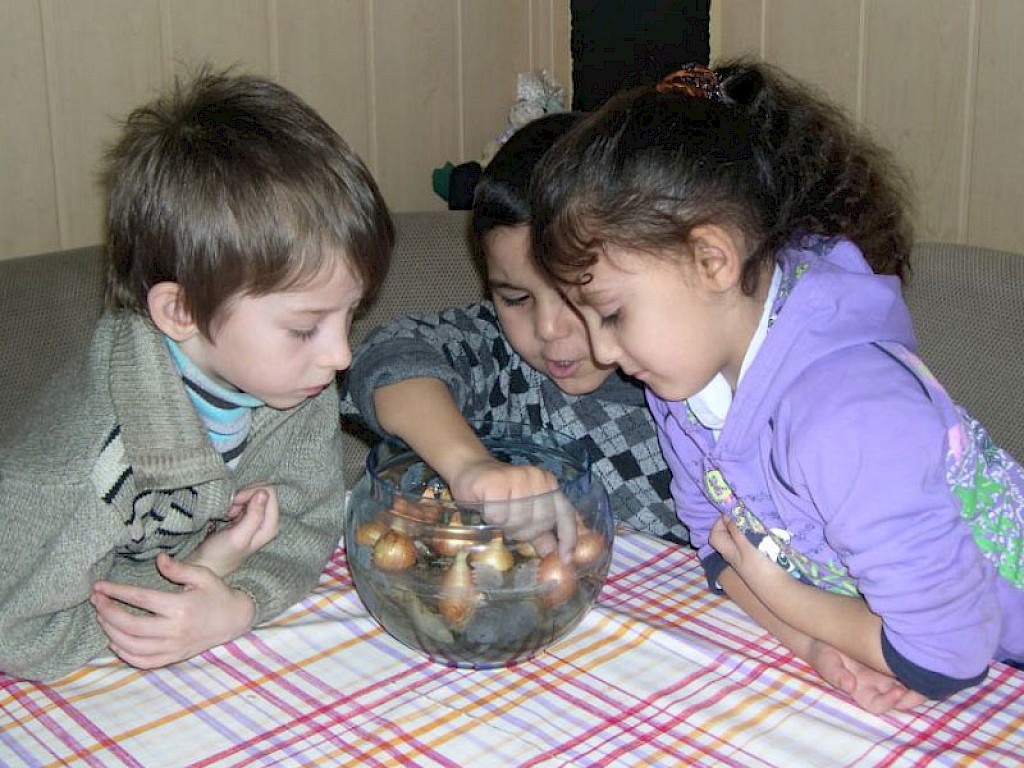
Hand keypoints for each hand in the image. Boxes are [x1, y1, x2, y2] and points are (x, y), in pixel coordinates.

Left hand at [91, 552, 254, 668]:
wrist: (234, 619)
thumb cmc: (216, 594)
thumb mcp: (203, 575)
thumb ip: (179, 568)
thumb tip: (159, 559)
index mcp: (181, 606)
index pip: (140, 598)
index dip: (116, 591)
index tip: (99, 586)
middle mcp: (175, 629)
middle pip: (131, 625)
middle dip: (107, 612)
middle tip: (96, 601)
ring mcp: (173, 647)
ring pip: (133, 645)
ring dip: (111, 632)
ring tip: (102, 618)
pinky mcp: (174, 657)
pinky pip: (143, 661)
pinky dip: (125, 654)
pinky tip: (115, 642)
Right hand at [187, 485, 278, 576]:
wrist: (206, 563)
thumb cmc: (220, 553)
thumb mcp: (237, 536)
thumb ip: (254, 516)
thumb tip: (263, 493)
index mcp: (271, 525)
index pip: (270, 493)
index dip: (251, 492)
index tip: (235, 502)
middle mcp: (269, 521)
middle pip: (263, 491)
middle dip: (245, 495)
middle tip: (231, 509)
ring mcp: (259, 519)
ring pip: (253, 494)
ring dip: (238, 500)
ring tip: (228, 515)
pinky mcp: (248, 517)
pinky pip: (246, 501)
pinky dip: (235, 504)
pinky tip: (228, 515)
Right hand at [449, 458, 576, 558]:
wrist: (469, 471)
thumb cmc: (499, 495)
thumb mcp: (524, 512)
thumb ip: (542, 531)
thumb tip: (559, 555)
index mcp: (549, 484)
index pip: (564, 513)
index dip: (567, 537)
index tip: (565, 558)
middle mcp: (538, 478)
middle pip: (540, 521)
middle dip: (524, 531)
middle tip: (509, 525)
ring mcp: (518, 477)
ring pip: (519, 520)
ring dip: (505, 524)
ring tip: (497, 514)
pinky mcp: (497, 482)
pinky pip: (499, 515)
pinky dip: (491, 517)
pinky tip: (486, 507)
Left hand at [710, 514, 788, 595]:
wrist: (779, 590)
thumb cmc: (760, 568)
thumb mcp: (746, 547)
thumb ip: (736, 531)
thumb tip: (727, 515)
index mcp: (728, 552)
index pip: (715, 535)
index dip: (720, 523)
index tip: (732, 513)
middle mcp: (735, 555)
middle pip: (728, 536)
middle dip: (734, 523)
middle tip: (745, 513)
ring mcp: (747, 558)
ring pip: (740, 539)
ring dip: (746, 528)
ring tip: (755, 520)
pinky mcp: (759, 560)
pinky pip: (752, 543)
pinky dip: (755, 535)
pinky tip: (764, 531)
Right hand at [806, 639, 926, 713]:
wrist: (825, 633)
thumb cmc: (823, 650)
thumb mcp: (825, 660)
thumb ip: (835, 673)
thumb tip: (850, 686)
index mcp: (860, 690)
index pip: (878, 705)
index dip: (889, 702)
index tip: (898, 692)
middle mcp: (876, 684)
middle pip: (900, 698)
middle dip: (913, 695)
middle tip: (921, 683)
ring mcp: (885, 671)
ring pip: (908, 683)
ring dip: (919, 680)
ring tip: (926, 669)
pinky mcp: (890, 656)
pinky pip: (907, 665)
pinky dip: (917, 664)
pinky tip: (922, 655)